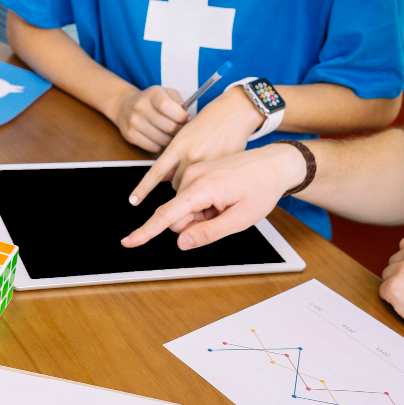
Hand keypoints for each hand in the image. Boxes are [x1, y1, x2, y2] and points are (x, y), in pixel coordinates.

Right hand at [113, 86, 189, 152]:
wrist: (125, 106)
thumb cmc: (151, 101)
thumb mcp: (165, 93)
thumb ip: (177, 101)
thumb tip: (185, 117)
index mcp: (152, 94)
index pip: (167, 106)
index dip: (181, 115)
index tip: (185, 118)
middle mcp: (140, 107)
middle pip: (168, 126)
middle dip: (179, 129)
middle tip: (180, 127)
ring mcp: (134, 123)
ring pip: (162, 139)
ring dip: (170, 138)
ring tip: (169, 132)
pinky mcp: (130, 135)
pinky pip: (153, 147)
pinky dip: (160, 145)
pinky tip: (159, 137)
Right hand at [121, 143, 306, 248]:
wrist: (275, 162)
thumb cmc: (262, 188)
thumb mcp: (240, 219)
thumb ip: (208, 233)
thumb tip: (181, 242)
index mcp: (202, 187)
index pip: (166, 215)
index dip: (146, 232)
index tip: (128, 241)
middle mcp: (192, 176)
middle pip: (176, 216)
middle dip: (194, 224)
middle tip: (222, 215)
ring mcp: (192, 171)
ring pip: (182, 209)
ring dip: (200, 214)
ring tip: (225, 204)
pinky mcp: (195, 171)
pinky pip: (189, 198)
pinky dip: (203, 204)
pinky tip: (222, 197)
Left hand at [128, 86, 264, 205]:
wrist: (234, 112)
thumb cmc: (207, 123)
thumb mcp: (184, 135)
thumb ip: (174, 157)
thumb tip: (164, 178)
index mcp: (178, 145)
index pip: (156, 172)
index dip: (143, 188)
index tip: (133, 200)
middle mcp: (190, 155)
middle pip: (175, 184)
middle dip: (179, 182)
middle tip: (189, 169)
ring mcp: (207, 163)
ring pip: (192, 186)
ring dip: (193, 184)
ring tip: (202, 169)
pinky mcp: (222, 168)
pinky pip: (208, 184)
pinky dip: (207, 182)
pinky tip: (214, 171)